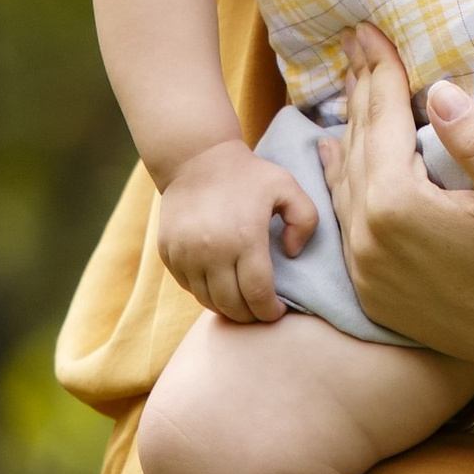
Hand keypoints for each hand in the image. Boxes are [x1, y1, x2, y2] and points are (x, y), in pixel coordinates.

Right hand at [153, 139, 317, 325]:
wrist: (196, 158)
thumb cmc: (247, 175)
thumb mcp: (287, 186)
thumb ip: (305, 220)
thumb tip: (291, 254)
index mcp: (244, 238)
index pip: (258, 295)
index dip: (270, 312)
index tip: (278, 311)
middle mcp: (211, 251)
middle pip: (232, 305)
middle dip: (250, 316)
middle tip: (260, 310)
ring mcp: (185, 254)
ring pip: (208, 300)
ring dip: (227, 307)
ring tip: (242, 301)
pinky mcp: (168, 253)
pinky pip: (189, 287)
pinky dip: (205, 292)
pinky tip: (220, 284)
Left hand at [321, 29, 473, 396]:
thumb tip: (442, 90)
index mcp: (397, 206)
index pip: (383, 121)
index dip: (379, 71)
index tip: (369, 30)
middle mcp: (368, 238)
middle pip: (359, 145)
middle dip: (360, 90)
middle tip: (354, 44)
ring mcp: (366, 267)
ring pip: (346, 180)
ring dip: (349, 130)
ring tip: (347, 86)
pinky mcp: (374, 288)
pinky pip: (345, 220)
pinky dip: (341, 180)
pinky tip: (333, 156)